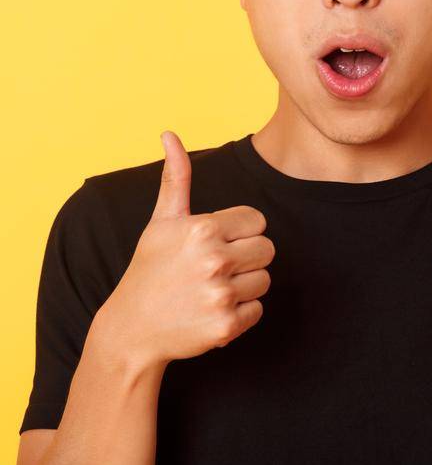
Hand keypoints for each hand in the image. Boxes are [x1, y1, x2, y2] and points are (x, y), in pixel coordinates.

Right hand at [95, 131, 274, 367]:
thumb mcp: (162, 223)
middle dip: (245, 257)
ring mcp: (221, 294)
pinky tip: (210, 311)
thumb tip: (170, 134)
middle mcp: (214, 260)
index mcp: (203, 229)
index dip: (238, 232)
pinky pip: (258, 309)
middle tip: (212, 268)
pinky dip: (240, 313)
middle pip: (267, 249)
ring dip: (243, 286)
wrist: (130, 330)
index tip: (213, 244)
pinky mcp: (228, 325)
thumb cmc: (150, 271)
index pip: (257, 221)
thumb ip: (176, 178)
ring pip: (265, 280)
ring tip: (209, 289)